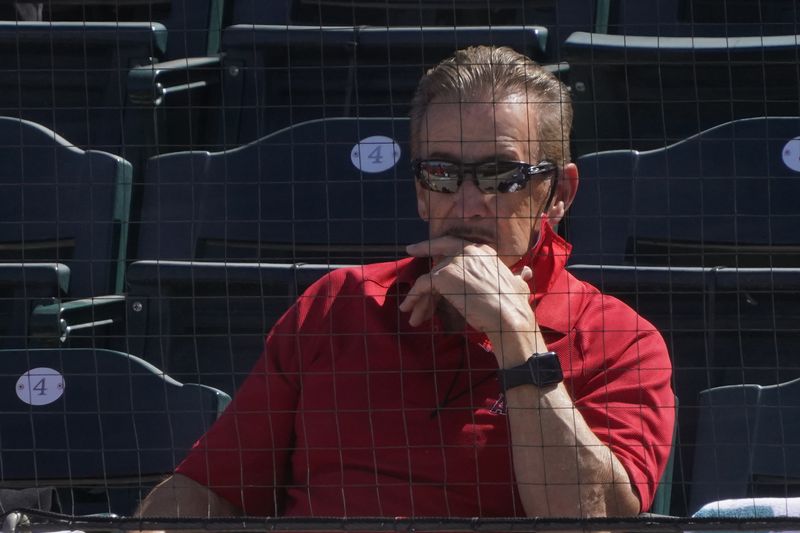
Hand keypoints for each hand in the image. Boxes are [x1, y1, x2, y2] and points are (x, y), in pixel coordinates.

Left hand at [399, 236, 535, 338]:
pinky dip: (414, 298)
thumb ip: (518, 276)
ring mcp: (455, 261)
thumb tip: (526, 272)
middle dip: (423, 248)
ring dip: (419, 297)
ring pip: (430, 276)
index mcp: (484, 251)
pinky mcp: (443, 275)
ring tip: (412, 313)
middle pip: (440, 251)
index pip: (456, 244)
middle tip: (409, 250)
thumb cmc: (515, 305)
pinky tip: (409, 309)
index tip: (429, 245)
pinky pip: (422, 285)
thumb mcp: (518, 284)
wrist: (508, 316)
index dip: (442, 245)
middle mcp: (468, 250)